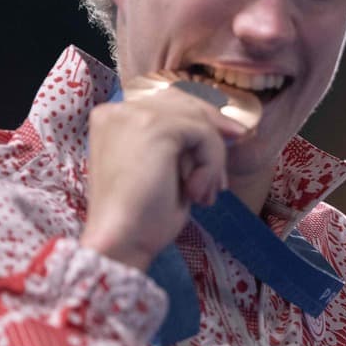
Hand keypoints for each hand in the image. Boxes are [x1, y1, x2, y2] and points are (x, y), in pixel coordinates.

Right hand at [80, 87, 247, 271]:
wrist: (121, 242)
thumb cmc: (141, 217)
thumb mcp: (165, 169)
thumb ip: (182, 144)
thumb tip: (227, 128)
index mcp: (112, 118)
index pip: (168, 103)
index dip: (202, 118)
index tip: (232, 136)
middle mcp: (118, 109)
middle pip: (184, 104)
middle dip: (212, 135)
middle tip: (225, 170)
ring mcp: (133, 114)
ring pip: (197, 120)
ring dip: (211, 159)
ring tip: (203, 195)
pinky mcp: (153, 125)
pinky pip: (202, 134)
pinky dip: (210, 164)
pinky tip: (195, 193)